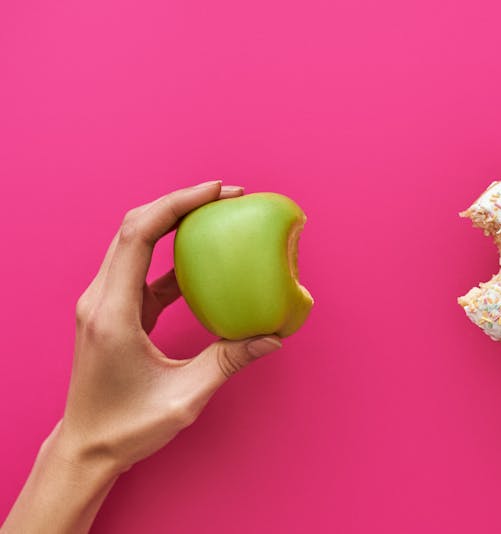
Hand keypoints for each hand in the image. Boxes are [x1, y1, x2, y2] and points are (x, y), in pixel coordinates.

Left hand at [2, 181, 282, 533]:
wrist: (87, 446)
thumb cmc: (128, 427)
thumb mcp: (184, 398)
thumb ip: (228, 362)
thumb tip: (273, 336)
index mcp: (113, 313)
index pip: (139, 235)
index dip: (177, 204)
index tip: (217, 190)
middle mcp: (102, 299)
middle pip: (134, 226)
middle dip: (180, 202)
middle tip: (227, 195)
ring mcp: (105, 303)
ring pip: (135, 242)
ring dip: (174, 222)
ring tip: (218, 215)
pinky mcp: (115, 311)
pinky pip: (143, 269)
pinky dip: (173, 255)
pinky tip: (204, 258)